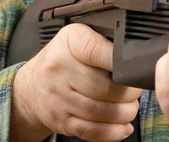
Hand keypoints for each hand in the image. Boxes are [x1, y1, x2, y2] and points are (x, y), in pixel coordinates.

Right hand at [10, 23, 141, 140]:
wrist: (32, 85)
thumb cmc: (64, 58)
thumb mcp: (79, 37)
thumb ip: (105, 42)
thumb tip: (136, 56)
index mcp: (69, 42)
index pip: (96, 51)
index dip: (121, 62)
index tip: (135, 68)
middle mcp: (59, 68)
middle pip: (104, 87)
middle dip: (129, 93)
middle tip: (136, 91)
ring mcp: (58, 97)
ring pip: (100, 111)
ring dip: (124, 113)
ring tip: (131, 108)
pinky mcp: (61, 120)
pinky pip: (90, 131)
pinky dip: (112, 132)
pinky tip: (123, 127)